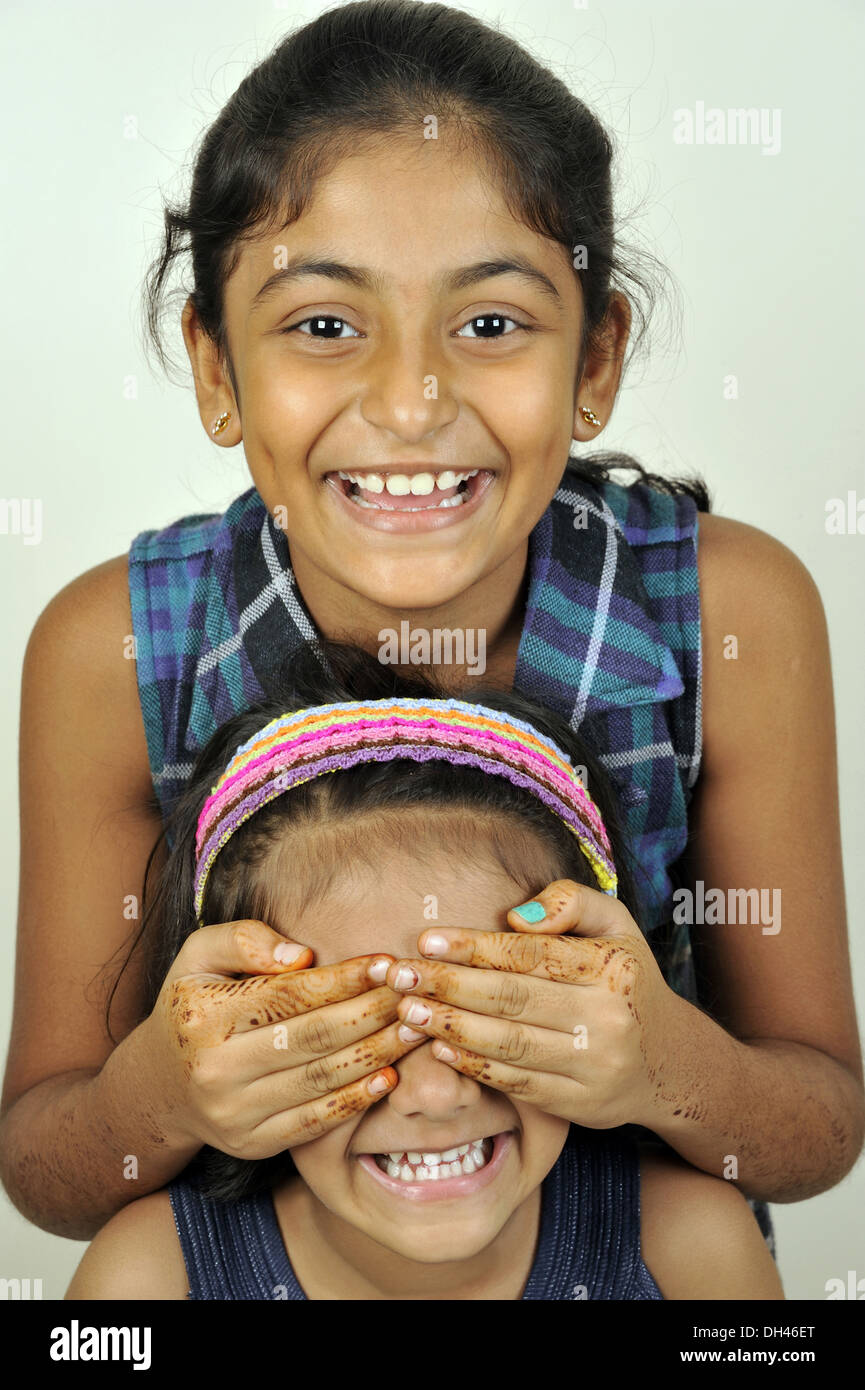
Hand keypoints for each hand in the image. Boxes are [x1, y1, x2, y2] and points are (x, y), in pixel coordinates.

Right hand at [142, 919, 423, 1157]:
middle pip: (312, 1038)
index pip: (289, 995)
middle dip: (371, 1013)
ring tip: (413, 1028)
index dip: (344, 978)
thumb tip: (301, 956)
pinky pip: (314, 1122)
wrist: (160, 1085)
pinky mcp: (252, 1143)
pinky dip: (356, 1100)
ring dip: (376, 1054)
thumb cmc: (195, 1005)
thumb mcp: (198, 956)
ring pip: (320, 1080)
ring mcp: (234, 1112)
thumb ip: (243, 939)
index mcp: (205, 1016)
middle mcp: (215, 1069)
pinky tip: (389, 1076)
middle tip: (412, 993)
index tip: (386, 962)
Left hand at [382, 879, 684, 1129]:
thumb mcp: (615, 924)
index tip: (427, 940)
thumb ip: (570, 901)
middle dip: (449, 986)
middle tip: (399, 975)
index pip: (531, 955)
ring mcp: (593, 1066)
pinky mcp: (579, 1105)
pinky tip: (439, 1049)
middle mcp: (606, 1018)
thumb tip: (516, 914)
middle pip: (513, 999)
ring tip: (408, 1011)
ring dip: (451, 1028)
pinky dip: (474, 1067)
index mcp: (611, 968)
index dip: (475, 947)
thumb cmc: (624, 979)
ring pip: (509, 1044)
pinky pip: (517, 1084)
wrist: (667, 1061)